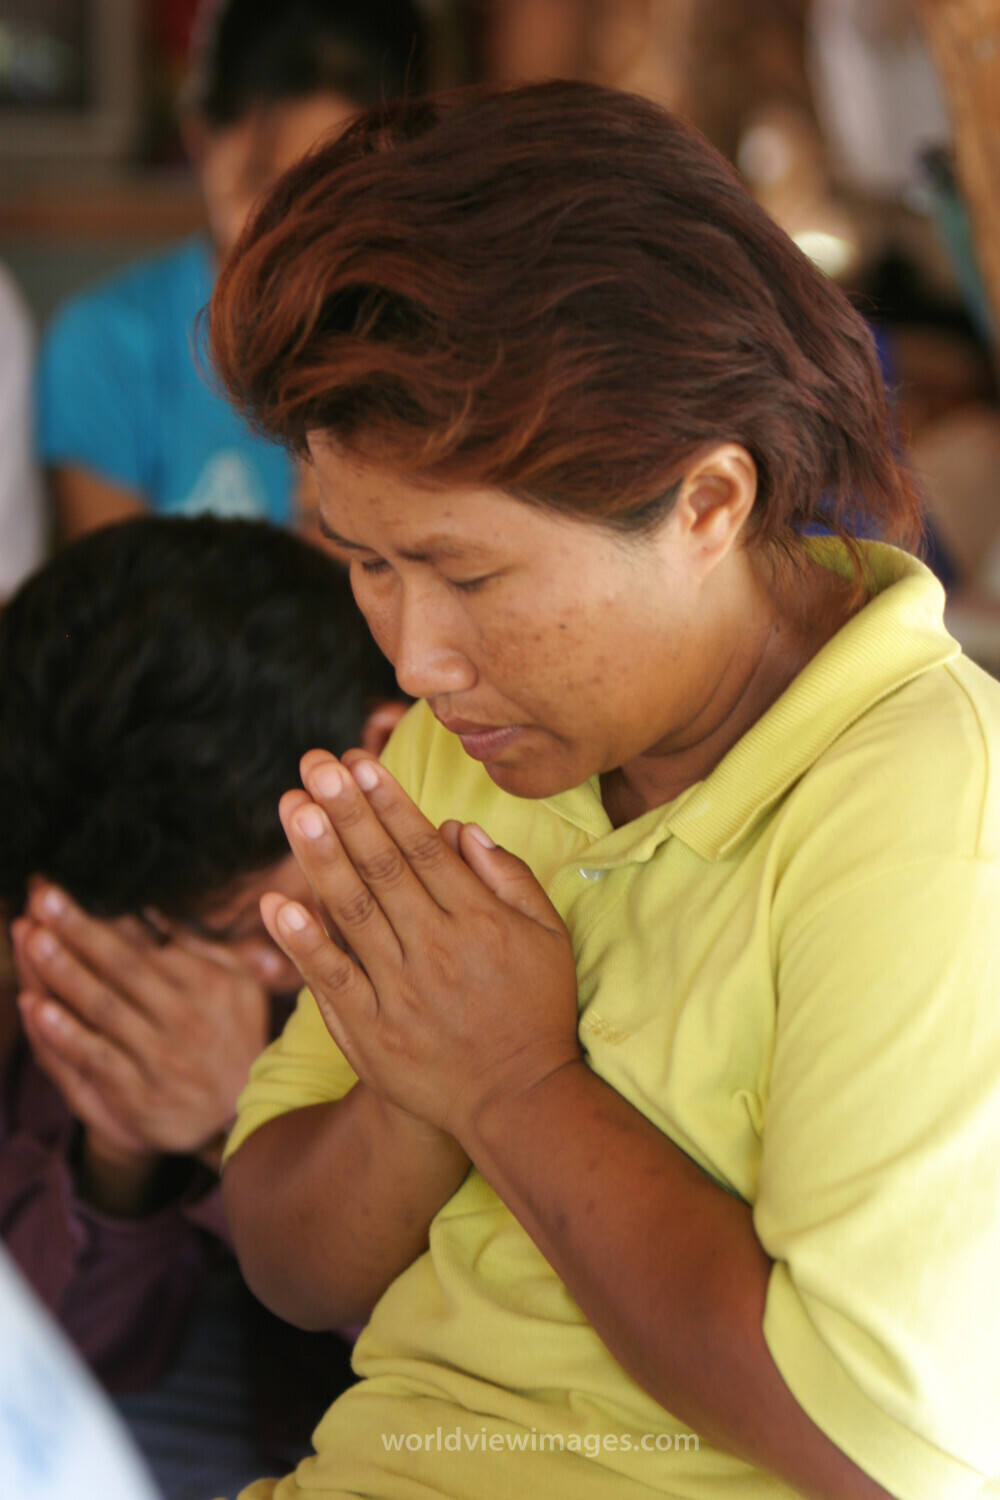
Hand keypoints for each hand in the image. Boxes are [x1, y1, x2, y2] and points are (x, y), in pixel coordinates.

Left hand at [12, 883, 269, 1158]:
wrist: (240, 1117)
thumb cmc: (233, 1034)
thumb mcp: (238, 983)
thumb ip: (200, 944)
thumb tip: (154, 904)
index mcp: (207, 983)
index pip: (143, 941)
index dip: (101, 912)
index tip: (64, 887)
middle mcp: (185, 1017)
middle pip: (120, 966)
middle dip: (77, 929)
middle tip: (42, 896)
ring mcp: (160, 1058)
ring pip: (101, 1008)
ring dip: (63, 971)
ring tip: (31, 937)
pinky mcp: (137, 1096)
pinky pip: (94, 1059)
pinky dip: (62, 1033)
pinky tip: (36, 1006)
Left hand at [259, 748, 580, 1140]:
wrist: (517, 1100)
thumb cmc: (534, 1009)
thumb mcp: (545, 935)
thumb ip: (507, 877)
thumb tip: (458, 828)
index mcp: (478, 920)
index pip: (423, 850)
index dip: (387, 803)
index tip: (358, 762)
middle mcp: (436, 949)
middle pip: (383, 869)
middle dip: (347, 812)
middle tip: (315, 765)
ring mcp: (400, 992)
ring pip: (353, 913)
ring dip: (320, 858)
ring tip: (294, 808)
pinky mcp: (371, 1032)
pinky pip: (331, 980)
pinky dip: (303, 943)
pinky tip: (276, 904)